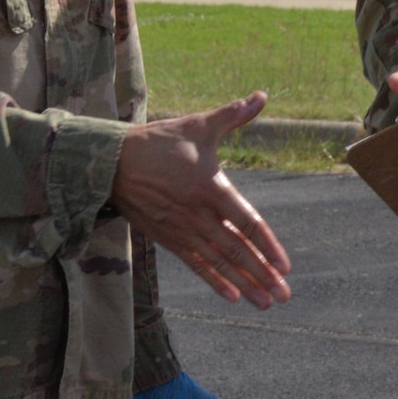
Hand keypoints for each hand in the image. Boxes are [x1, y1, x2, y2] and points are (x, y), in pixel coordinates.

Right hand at [113, 93, 291, 308]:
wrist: (113, 162)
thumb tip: (261, 96)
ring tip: (265, 302)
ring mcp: (182, 229)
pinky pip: (195, 263)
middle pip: (236, 249)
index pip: (246, 222)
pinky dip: (213, 280)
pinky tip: (231, 295)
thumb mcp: (198, 125)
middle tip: (284, 295)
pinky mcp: (167, 237)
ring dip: (243, 283)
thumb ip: (232, 115)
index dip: (267, 245)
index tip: (285, 265)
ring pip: (218, 261)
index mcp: (211, 187)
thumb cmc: (160, 141)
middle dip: (261, 274)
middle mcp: (199, 213)